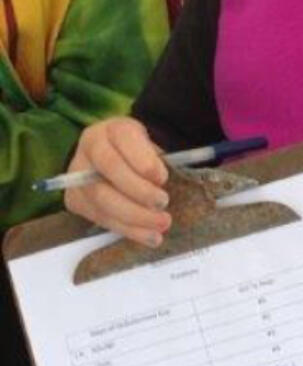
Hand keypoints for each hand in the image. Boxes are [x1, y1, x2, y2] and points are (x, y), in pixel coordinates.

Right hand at [63, 118, 170, 246]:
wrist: (113, 157)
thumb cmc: (139, 152)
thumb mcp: (152, 146)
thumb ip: (157, 160)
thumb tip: (162, 183)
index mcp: (113, 129)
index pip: (124, 141)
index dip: (143, 161)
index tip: (163, 178)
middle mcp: (89, 148)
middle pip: (110, 171)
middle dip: (139, 192)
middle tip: (164, 204)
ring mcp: (77, 175)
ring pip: (103, 200)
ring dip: (135, 217)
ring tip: (162, 225)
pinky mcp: (75, 200)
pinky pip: (101, 218)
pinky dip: (129, 230)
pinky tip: (150, 236)